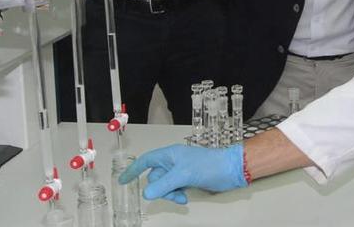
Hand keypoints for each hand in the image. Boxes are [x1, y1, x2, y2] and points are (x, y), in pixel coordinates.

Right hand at [118, 144, 247, 203]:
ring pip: (164, 186)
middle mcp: (173, 162)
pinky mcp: (188, 180)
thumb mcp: (184, 174)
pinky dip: (177, 195)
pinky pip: (174, 190)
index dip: (133, 170)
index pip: (146, 161)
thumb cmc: (209, 165)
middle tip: (173, 193)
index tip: (123, 180)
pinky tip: (186, 198)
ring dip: (170, 194)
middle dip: (160, 189)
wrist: (230, 170)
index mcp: (169, 154)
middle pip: (154, 178)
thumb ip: (164, 184)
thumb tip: (146, 194)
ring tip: (181, 197)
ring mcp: (180, 171)